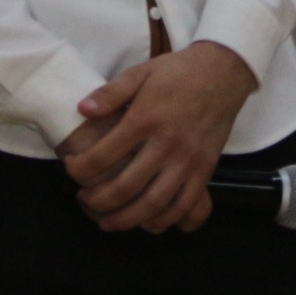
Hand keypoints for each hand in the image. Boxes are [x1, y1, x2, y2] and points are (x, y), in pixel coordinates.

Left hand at [61, 42, 256, 233]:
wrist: (224, 73)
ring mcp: (188, 160)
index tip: (72, 168)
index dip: (80, 168)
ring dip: (127, 219)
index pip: (103, 155)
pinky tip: (147, 221)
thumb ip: (110, 93)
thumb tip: (82, 110)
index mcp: (144, 119)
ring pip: (154, 203)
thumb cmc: (178, 73)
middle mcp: (166, 144)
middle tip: (84, 200)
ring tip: (109, 221)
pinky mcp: (205, 169)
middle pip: (125, 187)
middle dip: (98, 200)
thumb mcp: (141, 73)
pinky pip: (184, 204)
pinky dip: (164, 219)